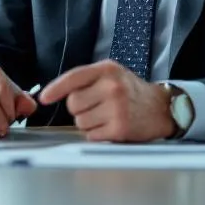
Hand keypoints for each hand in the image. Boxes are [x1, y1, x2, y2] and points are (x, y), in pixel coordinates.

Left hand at [38, 60, 173, 142]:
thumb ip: (87, 79)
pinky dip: (98, 134)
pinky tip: (112, 127)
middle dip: (79, 109)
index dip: (55, 89)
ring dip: (88, 123)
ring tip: (106, 117)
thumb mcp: (112, 74)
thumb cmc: (131, 91)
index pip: (73, 78)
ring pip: (80, 121)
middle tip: (96, 107)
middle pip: (73, 104)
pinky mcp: (120, 128)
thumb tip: (54, 93)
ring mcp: (116, 108)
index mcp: (107, 69)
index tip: (43, 98)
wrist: (161, 108)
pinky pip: (92, 135)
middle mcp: (111, 86)